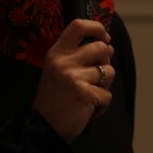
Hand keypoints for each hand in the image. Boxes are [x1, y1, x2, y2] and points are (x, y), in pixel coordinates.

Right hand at [32, 19, 114, 143]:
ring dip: (104, 85)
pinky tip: (88, 109)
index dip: (96, 28)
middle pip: (102, 48)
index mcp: (56, 53)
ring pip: (109, 71)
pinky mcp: (85, 94)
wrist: (44, 127)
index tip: (104, 37)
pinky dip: (102, 105)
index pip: (78, 26)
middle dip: (105, 62)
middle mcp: (64, 62)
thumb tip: (106, 45)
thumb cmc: (54, 99)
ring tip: (89, 94)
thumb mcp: (56, 70)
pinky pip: (107, 94)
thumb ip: (75, 56)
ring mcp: (75, 78)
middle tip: (96, 76)